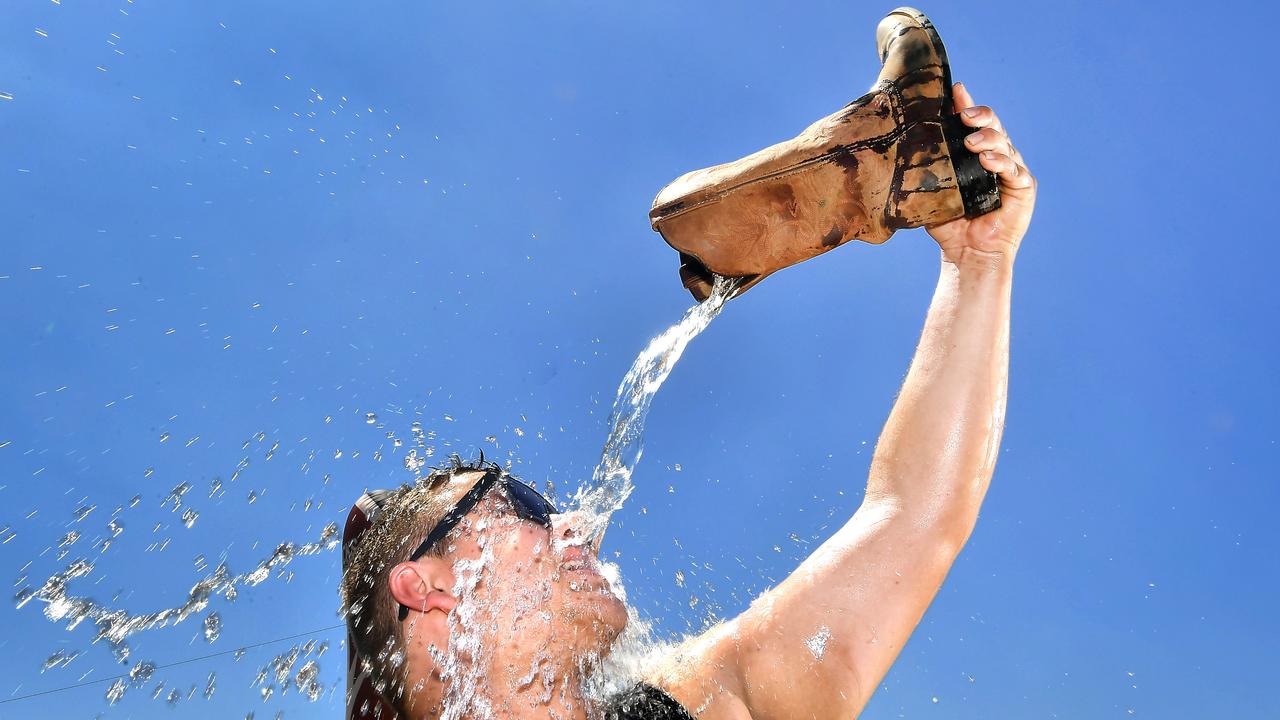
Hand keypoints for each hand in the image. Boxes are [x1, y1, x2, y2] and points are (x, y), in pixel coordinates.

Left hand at [927, 82, 1036, 264]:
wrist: (965, 254)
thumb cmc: (948, 223)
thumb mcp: (931, 190)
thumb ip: (923, 168)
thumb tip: (898, 143)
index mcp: (974, 154)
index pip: (972, 124)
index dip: (966, 105)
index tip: (956, 90)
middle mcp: (995, 157)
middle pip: (992, 127)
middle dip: (980, 116)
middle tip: (965, 115)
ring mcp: (1012, 171)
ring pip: (1004, 144)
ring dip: (989, 138)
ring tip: (972, 141)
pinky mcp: (1023, 188)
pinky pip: (1014, 170)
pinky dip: (1002, 163)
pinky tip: (988, 160)